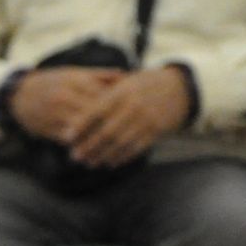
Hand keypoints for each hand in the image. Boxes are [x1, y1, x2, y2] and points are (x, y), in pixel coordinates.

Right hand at [8, 67, 124, 144]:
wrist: (19, 96)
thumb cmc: (52, 83)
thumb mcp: (74, 73)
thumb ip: (100, 75)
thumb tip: (126, 76)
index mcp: (75, 80)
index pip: (103, 94)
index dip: (120, 104)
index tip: (135, 112)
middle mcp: (66, 96)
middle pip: (95, 112)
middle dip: (112, 123)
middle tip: (130, 132)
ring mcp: (56, 113)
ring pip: (83, 128)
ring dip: (98, 138)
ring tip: (116, 144)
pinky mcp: (49, 127)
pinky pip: (70, 139)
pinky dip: (83, 145)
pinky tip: (96, 150)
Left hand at [65, 67, 190, 169]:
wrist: (179, 88)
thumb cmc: (144, 85)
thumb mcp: (125, 82)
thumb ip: (103, 94)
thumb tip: (76, 110)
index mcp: (123, 91)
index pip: (97, 110)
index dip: (81, 125)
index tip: (66, 137)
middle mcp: (134, 106)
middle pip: (107, 130)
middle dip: (89, 145)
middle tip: (74, 156)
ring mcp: (146, 119)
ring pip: (120, 142)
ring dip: (103, 155)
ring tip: (89, 162)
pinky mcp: (156, 131)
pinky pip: (136, 148)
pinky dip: (121, 157)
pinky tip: (109, 162)